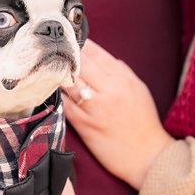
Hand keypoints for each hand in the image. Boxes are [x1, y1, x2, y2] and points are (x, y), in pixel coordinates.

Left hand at [62, 40, 173, 189]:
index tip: (67, 37)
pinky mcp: (84, 125)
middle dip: (64, 54)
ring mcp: (94, 108)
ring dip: (57, 73)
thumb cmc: (143, 122)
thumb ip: (120, 71)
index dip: (78, 43)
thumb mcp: (138, 89)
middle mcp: (108, 90)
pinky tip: (48, 88)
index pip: (95, 53)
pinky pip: (65, 104)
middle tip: (51, 48)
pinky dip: (56, 95)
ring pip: (69, 82)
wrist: (148, 157)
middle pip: (78, 64)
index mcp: (122, 79)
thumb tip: (102, 57)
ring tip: (46, 66)